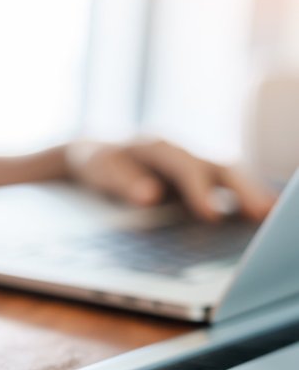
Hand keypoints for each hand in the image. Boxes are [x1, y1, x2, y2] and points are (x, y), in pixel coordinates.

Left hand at [65, 139, 276, 220]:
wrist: (96, 156)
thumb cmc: (98, 164)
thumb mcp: (100, 170)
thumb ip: (122, 182)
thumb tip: (150, 196)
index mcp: (156, 148)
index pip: (183, 167)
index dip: (198, 189)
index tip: (211, 213)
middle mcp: (182, 154)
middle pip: (218, 168)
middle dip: (242, 190)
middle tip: (263, 214)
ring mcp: (194, 167)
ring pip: (229, 178)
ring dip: (251, 197)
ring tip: (273, 219)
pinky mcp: (199, 182)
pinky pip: (227, 189)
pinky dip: (245, 202)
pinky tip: (262, 221)